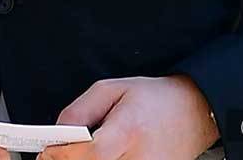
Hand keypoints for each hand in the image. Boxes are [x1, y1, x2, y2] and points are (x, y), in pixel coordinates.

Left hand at [37, 75, 218, 159]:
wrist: (195, 111)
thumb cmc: (155, 98)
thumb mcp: (111, 90)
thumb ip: (80, 111)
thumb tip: (58, 133)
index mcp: (130, 129)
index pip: (93, 153)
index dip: (64, 156)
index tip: (47, 153)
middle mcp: (143, 157)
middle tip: (57, 155)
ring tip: (82, 153)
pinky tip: (103, 157)